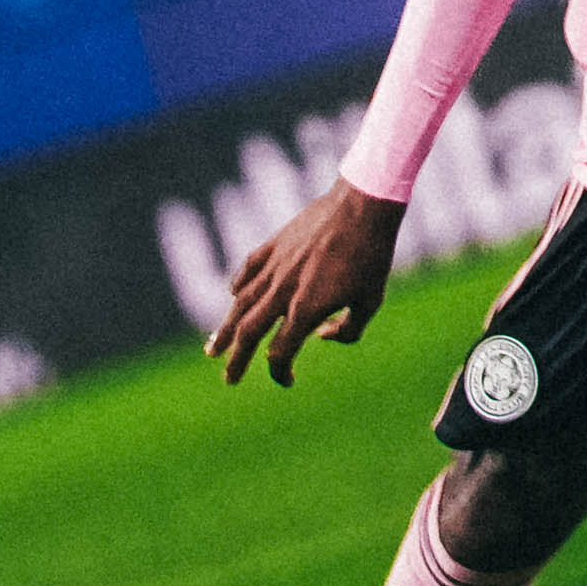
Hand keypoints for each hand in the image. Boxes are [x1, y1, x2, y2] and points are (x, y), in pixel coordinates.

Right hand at [211, 180, 403, 385]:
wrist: (364, 204)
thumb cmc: (373, 255)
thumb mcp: (372, 300)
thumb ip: (349, 329)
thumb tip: (320, 335)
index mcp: (306, 309)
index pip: (281, 352)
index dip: (281, 371)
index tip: (289, 379)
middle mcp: (283, 291)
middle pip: (249, 334)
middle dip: (236, 361)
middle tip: (229, 380)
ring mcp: (274, 267)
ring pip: (240, 304)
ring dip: (225, 330)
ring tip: (213, 349)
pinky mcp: (273, 245)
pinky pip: (248, 270)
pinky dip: (239, 285)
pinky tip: (234, 295)